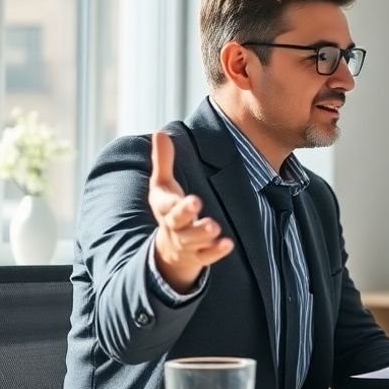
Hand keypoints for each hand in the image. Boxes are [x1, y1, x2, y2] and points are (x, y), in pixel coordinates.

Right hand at [149, 131, 233, 292]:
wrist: (168, 251)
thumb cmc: (169, 210)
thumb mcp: (162, 186)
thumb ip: (163, 161)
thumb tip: (160, 132)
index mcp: (164, 208)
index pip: (166, 205)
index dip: (177, 203)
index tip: (191, 197)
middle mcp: (174, 226)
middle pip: (178, 222)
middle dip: (186, 215)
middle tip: (198, 205)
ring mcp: (186, 242)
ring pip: (192, 241)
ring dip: (203, 234)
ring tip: (214, 227)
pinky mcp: (198, 255)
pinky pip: (206, 256)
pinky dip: (216, 251)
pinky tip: (228, 244)